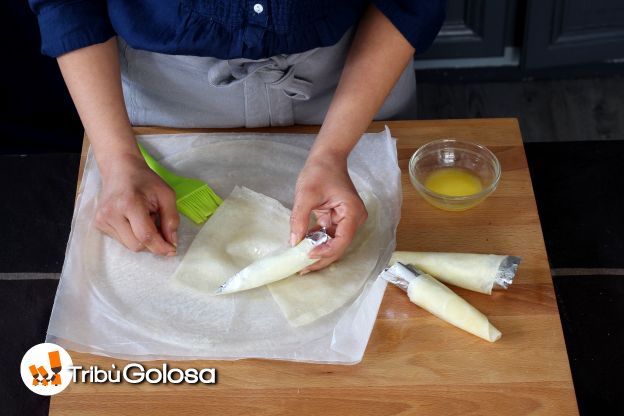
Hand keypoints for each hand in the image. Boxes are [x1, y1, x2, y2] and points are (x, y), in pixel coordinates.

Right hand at [94, 153, 178, 254]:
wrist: (120, 169)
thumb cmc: (145, 180)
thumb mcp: (166, 194)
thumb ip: (171, 219)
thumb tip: (172, 242)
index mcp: (129, 204)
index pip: (145, 236)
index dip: (161, 246)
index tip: (172, 250)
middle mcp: (111, 214)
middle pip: (137, 245)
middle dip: (153, 243)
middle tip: (160, 228)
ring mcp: (102, 220)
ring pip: (129, 245)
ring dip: (143, 239)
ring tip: (145, 220)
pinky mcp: (98, 224)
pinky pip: (121, 240)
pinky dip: (133, 236)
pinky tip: (134, 221)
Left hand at [290, 154, 367, 272]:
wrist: (327, 157)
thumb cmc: (319, 171)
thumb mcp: (305, 194)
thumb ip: (299, 219)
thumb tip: (293, 242)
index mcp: (352, 213)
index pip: (341, 241)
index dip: (325, 252)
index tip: (307, 256)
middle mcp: (354, 219)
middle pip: (339, 246)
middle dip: (321, 258)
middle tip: (301, 269)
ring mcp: (347, 220)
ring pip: (333, 244)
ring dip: (318, 252)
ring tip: (300, 262)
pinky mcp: (338, 219)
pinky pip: (329, 236)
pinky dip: (317, 242)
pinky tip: (303, 248)